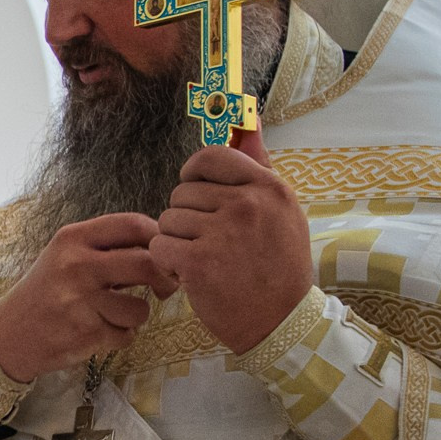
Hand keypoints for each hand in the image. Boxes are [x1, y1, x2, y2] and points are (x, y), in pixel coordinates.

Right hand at [0, 213, 179, 382]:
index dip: (159, 238)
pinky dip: (119, 336)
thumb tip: (163, 247)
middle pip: (147, 263)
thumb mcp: (65, 254)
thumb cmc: (47, 290)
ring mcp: (80, 301)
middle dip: (165, 278)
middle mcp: (76, 265)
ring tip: (112, 314)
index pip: (133, 224)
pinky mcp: (85, 333)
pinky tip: (97, 331)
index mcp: (72, 238)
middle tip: (165, 287)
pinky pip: (127, 334)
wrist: (9, 333)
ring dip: (135, 315)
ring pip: (140, 308)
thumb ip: (107, 246)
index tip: (163, 253)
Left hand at [150, 126, 313, 354]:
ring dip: (176, 241)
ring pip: (167, 220)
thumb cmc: (278, 265)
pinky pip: (159, 247)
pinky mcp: (198, 262)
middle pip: (182, 192)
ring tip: (203, 258)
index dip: (194, 175)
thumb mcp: (281, 210)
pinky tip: (189, 274)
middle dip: (186, 217)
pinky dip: (167, 263)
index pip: (210, 157)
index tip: (198, 193)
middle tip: (208, 241)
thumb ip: (257, 165)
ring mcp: (221, 233)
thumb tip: (247, 118)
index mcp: (267, 188)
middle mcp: (246, 205)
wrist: (280, 321)